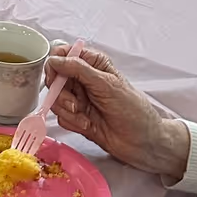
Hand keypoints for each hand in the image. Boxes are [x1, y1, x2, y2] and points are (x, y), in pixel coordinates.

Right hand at [45, 43, 189, 180]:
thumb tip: (54, 60)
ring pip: (55, 98)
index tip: (56, 78)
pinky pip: (60, 116)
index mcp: (92, 64)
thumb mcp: (106, 84)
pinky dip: (71, 121)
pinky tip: (88, 125)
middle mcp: (83, 79)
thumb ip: (78, 69)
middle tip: (74, 103)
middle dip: (60, 93)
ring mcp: (79, 98)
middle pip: (54, 78)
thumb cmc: (133, 110)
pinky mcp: (76, 116)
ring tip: (84, 116)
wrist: (142, 142)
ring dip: (67, 110)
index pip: (63, 55)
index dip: (55, 65)